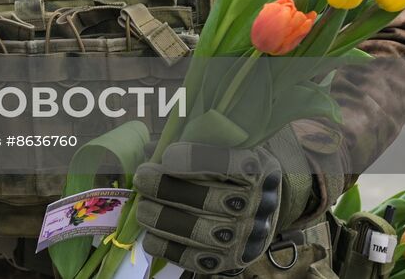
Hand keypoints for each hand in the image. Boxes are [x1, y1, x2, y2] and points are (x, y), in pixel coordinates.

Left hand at [134, 128, 317, 274]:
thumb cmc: (233, 171)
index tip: (168, 155)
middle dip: (167, 189)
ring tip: (142, 208)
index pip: (228, 164)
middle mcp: (255, 205)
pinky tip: (150, 236)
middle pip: (206, 199)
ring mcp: (244, 236)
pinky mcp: (229, 260)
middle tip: (142, 179)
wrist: (262, 209)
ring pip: (198, 232)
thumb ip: (190, 144)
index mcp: (255, 170)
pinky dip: (168, 248)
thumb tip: (150, 151)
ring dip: (162, 220)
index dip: (196, 159)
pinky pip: (194, 259)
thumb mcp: (224, 149)